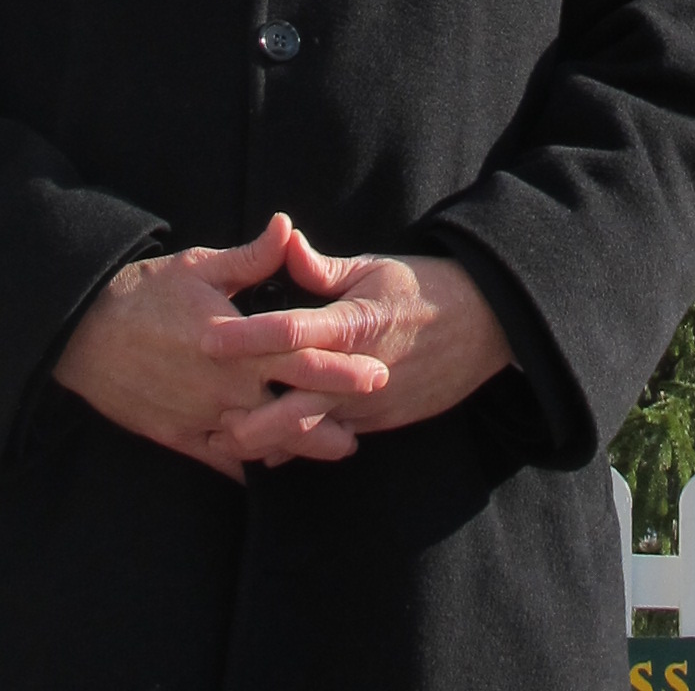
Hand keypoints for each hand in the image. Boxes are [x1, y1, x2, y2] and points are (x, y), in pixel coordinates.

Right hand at [52, 214, 389, 481]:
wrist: (84, 332)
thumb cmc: (145, 293)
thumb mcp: (200, 266)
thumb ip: (252, 257)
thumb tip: (289, 227)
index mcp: (235, 341)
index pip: (300, 357)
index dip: (341, 368)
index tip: (377, 372)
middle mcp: (224, 386)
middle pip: (289, 407)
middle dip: (330, 417)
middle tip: (365, 424)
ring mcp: (201, 417)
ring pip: (261, 442)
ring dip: (299, 448)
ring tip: (335, 450)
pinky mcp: (178, 437)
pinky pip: (221, 460)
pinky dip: (249, 464)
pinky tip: (272, 464)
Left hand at [199, 228, 513, 467]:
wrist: (486, 325)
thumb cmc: (425, 288)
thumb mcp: (376, 267)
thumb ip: (324, 268)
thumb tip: (285, 241)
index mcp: (356, 321)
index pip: (293, 330)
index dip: (249, 337)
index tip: (208, 339)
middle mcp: (360, 368)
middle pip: (298, 400)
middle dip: (254, 416)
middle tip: (211, 421)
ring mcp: (373, 401)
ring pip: (315, 430)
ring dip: (272, 440)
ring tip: (229, 443)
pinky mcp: (383, 420)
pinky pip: (336, 437)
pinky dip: (304, 446)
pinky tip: (270, 453)